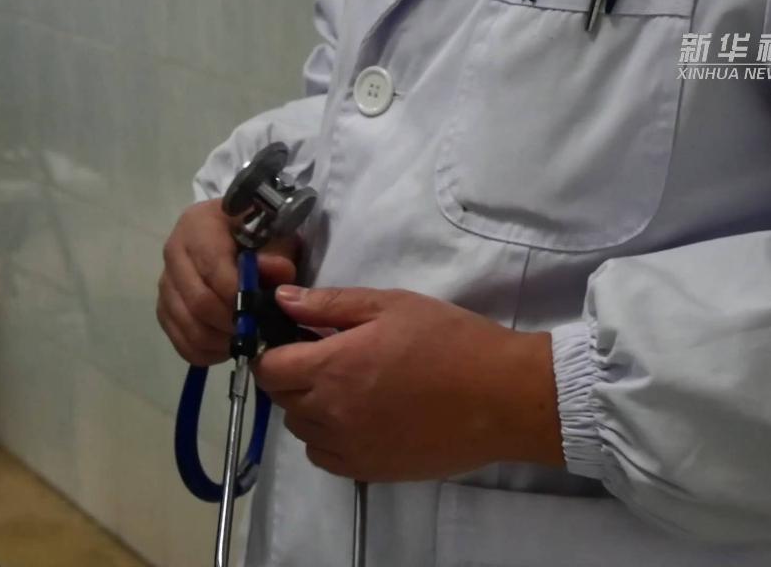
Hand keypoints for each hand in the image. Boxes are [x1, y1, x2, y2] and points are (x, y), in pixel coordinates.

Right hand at [157, 198, 297, 365]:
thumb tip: (277, 272)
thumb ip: (277, 253)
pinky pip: (181, 342)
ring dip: (221, 341)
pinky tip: (228, 345)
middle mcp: (173, 253)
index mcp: (198, 226)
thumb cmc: (258, 235)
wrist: (235, 238)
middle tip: (257, 332)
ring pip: (189, 327)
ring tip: (246, 339)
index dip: (240, 296)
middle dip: (232, 323)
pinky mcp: (164, 310)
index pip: (214, 269)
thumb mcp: (274, 236)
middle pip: (198, 302)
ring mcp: (166, 284)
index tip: (263, 311)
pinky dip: (208, 352)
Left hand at [254, 286, 563, 481]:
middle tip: (331, 359)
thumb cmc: (449, 341)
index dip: (276, 351)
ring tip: (349, 389)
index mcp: (332, 367)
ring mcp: (348, 447)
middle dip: (294, 376)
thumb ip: (329, 304)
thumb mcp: (391, 305)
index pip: (269, 368)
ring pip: (302, 430)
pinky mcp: (368, 471)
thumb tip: (281, 299)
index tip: (298, 342)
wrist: (502, 397)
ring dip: (311, 408)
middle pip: (283, 398)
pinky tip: (359, 419)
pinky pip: (324, 457)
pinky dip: (329, 438)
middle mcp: (330, 413)